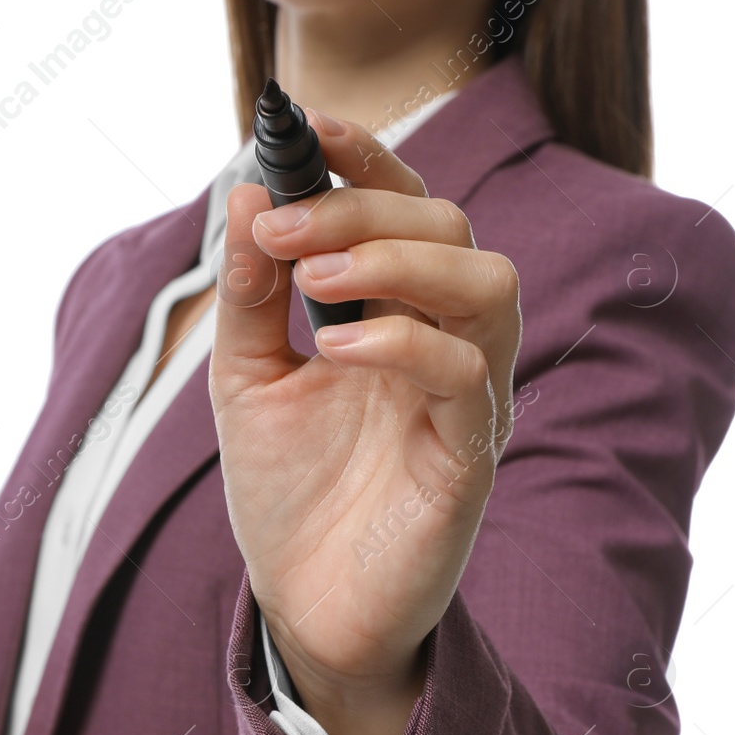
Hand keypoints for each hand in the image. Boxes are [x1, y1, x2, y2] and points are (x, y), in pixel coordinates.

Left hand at [209, 113, 520, 734]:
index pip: (406, 205)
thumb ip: (250, 293)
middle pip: (449, 225)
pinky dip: (399, 341)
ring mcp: (466, 396)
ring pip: (488, 282)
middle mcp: (442, 342)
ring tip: (320, 275)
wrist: (305, 607)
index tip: (306, 127)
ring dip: (400, 259)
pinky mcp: (470, 455)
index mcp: (393, 313)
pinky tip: (332, 349)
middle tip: (283, 227)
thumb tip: (246, 193)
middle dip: (362, 206)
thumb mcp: (245, 378)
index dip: (368, 157)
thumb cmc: (287, 491)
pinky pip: (464, 372)